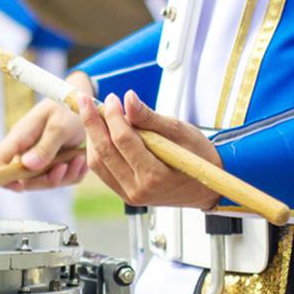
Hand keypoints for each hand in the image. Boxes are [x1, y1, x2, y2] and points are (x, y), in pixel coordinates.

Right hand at [0, 71, 92, 190]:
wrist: (85, 101)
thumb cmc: (69, 108)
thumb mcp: (60, 126)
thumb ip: (45, 147)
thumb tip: (27, 166)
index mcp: (20, 137)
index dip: (3, 177)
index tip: (21, 184)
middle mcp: (26, 149)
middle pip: (23, 179)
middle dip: (46, 180)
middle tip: (65, 166)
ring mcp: (39, 156)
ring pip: (43, 181)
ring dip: (63, 176)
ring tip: (79, 159)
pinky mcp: (53, 161)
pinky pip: (59, 178)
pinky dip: (72, 173)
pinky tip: (81, 159)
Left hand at [84, 91, 221, 209]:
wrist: (207, 187)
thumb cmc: (199, 157)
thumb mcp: (181, 132)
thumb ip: (151, 117)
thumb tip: (128, 99)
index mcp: (155, 176)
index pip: (124, 141)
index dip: (113, 116)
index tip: (111, 98)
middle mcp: (138, 190)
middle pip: (104, 152)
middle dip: (92, 123)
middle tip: (86, 101)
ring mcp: (129, 195)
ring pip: (98, 163)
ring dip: (92, 136)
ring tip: (92, 114)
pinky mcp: (124, 194)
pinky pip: (102, 170)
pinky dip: (97, 149)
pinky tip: (99, 132)